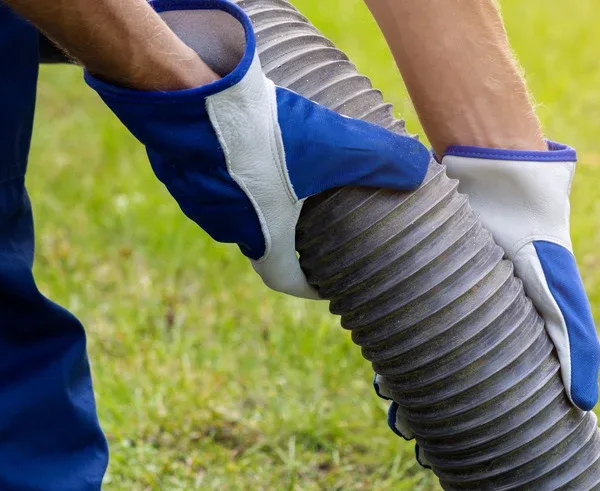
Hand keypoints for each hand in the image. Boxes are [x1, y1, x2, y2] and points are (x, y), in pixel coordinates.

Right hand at [86, 0, 429, 298]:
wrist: (187, 97)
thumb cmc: (264, 134)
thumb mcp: (336, 145)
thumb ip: (381, 159)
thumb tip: (423, 168)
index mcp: (264, 234)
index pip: (286, 278)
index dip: (308, 283)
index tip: (323, 282)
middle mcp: (226, 224)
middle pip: (260, 239)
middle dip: (285, 231)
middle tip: (308, 215)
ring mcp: (196, 196)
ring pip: (231, 205)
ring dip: (255, 196)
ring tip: (278, 172)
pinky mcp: (176, 165)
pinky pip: (206, 175)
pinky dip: (227, 168)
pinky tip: (243, 142)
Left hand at [379, 140, 599, 452]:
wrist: (499, 172)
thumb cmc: (540, 238)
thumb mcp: (563, 294)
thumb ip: (578, 346)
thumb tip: (586, 407)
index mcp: (511, 343)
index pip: (484, 401)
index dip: (464, 432)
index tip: (439, 457)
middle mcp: (472, 328)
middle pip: (441, 386)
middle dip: (422, 414)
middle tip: (407, 432)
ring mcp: (439, 304)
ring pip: (413, 358)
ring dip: (400, 384)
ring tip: (391, 400)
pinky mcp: (410, 279)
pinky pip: (393, 321)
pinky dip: (385, 344)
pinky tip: (377, 361)